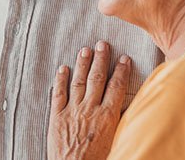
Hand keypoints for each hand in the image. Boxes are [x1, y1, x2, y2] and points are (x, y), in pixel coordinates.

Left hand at [47, 41, 130, 159]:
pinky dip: (60, 80)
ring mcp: (72, 111)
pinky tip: (62, 68)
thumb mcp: (117, 140)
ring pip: (77, 82)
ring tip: (85, 50)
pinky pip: (58, 94)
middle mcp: (90, 109)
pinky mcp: (56, 117)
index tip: (123, 58)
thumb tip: (128, 107)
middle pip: (97, 78)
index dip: (120, 70)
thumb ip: (120, 122)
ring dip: (81, 64)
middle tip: (102, 44)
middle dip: (100, 59)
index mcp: (108, 116)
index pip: (116, 87)